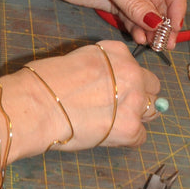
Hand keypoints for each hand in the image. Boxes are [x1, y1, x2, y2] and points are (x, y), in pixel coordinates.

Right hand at [17, 40, 160, 151]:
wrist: (37, 104)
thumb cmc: (46, 80)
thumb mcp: (78, 59)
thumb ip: (101, 68)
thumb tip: (109, 85)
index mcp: (116, 51)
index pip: (134, 65)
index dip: (122, 78)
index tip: (109, 87)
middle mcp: (132, 72)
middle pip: (151, 86)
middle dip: (137, 94)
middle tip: (114, 105)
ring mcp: (134, 101)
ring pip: (152, 110)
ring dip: (136, 115)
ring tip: (112, 121)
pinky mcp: (131, 129)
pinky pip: (140, 136)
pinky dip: (126, 137)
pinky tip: (107, 134)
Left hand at [26, 0, 186, 48]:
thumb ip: (134, 4)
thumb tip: (157, 24)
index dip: (177, 4)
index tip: (175, 24)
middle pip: (163, 1)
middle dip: (165, 22)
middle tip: (166, 42)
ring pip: (148, 12)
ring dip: (152, 29)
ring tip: (154, 45)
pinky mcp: (117, 2)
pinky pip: (133, 18)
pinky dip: (138, 28)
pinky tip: (140, 38)